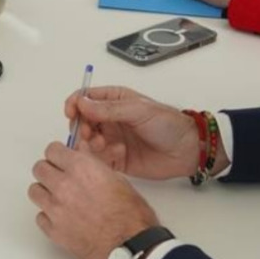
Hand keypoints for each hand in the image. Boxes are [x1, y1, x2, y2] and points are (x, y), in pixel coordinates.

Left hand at [28, 142, 159, 258]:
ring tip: (59, 198)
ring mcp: (56, 209)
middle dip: (49, 170)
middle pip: (39, 169)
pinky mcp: (54, 231)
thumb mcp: (117, 179)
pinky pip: (40, 216)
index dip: (58, 154)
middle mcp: (64, 186)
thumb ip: (92, 165)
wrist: (132, 246)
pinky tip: (62, 217)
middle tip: (59, 177)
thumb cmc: (131, 215)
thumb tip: (80, 155)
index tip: (61, 159)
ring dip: (45, 192)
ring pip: (34, 191)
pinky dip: (48, 216)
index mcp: (80, 168)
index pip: (52, 150)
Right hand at [64, 85, 199, 180]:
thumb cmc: (168, 124)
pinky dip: (101, 158)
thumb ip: (108, 109)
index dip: (75, 105)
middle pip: (81, 122)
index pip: (84, 98)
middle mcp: (109, 119)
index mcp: (114, 100)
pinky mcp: (116, 159)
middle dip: (81, 128)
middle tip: (89, 134)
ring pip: (87, 142)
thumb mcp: (138, 110)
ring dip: (90, 144)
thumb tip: (81, 103)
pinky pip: (98, 160)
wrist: (187, 150)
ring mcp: (111, 139)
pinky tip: (117, 154)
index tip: (72, 113)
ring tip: (104, 146)